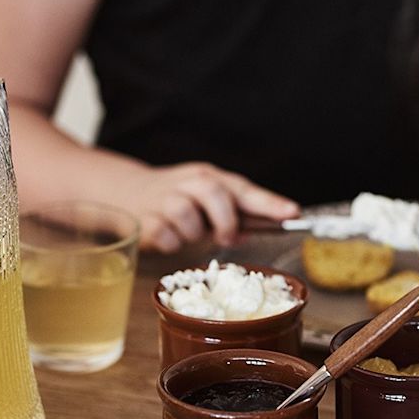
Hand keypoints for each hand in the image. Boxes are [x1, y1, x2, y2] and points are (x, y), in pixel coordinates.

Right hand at [131, 162, 299, 252]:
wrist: (125, 193)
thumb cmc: (176, 199)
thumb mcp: (205, 199)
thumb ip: (231, 213)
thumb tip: (255, 229)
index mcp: (208, 177)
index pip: (243, 188)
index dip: (269, 202)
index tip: (292, 213)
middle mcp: (187, 182)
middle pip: (213, 192)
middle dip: (225, 219)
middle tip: (227, 237)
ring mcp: (164, 199)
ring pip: (186, 214)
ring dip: (193, 233)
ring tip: (188, 234)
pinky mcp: (144, 219)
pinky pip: (164, 234)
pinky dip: (171, 242)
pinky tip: (168, 238)